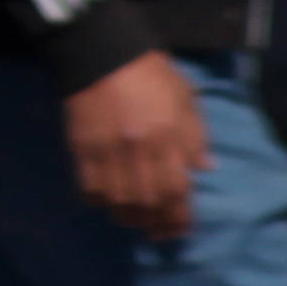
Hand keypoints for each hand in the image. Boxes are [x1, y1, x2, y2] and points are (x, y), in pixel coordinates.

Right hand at [63, 52, 209, 241]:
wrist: (101, 52)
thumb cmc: (150, 73)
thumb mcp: (186, 97)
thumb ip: (196, 135)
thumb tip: (204, 169)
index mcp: (168, 135)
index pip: (177, 189)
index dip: (180, 216)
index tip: (182, 229)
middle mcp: (138, 148)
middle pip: (148, 201)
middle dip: (156, 223)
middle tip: (159, 233)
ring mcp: (107, 150)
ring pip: (118, 200)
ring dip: (129, 217)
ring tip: (135, 222)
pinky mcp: (82, 148)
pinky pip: (89, 186)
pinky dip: (99, 201)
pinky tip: (107, 202)